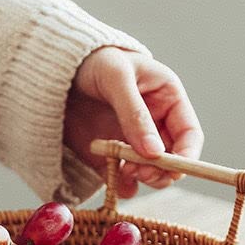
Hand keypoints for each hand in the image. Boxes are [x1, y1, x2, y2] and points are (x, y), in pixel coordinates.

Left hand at [63, 47, 203, 197]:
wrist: (55, 68)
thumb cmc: (93, 60)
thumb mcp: (116, 78)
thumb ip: (135, 114)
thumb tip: (154, 153)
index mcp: (168, 99)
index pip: (189, 135)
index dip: (186, 156)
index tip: (173, 171)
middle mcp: (155, 124)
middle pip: (172, 160)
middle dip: (161, 171)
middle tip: (140, 172)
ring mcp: (133, 142)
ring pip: (150, 172)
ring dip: (142, 178)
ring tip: (124, 170)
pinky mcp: (111, 155)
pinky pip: (123, 178)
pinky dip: (122, 185)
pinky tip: (115, 180)